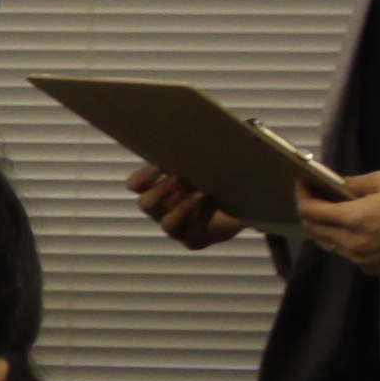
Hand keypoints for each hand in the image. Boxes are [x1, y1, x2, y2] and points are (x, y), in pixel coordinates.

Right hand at [128, 164, 245, 247]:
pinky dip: (202, 220)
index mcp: (157, 189)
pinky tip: (213, 206)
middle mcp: (161, 210)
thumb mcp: (203, 161)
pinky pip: (191, 236)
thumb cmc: (217, 175)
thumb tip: (185, 140)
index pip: (136, 185)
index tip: (161, 167)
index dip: (143, 177)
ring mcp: (176, 228)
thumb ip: (190, 155)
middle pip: (146, 205)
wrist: (244, 199)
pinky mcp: (193, 240)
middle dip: (161, 191)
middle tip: (180, 178)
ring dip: (182, 208)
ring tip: (201, 194)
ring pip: (167, 224)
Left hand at [295, 169, 379, 276]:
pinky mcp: (372, 268)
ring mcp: (361, 259)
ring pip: (328, 244)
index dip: (302, 195)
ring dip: (325, 228)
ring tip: (332, 212)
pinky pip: (347, 255)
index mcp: (354, 219)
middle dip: (309, 211)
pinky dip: (343, 242)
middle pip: (314, 229)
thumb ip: (354, 184)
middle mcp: (352, 243)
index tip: (302, 184)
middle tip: (316, 196)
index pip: (310, 211)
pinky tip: (355, 231)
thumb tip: (334, 185)